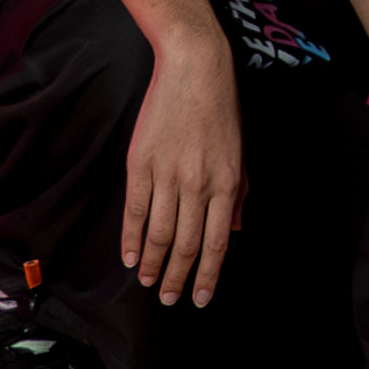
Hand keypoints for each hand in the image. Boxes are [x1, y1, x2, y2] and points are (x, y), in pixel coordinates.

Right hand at [119, 24, 246, 306]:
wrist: (196, 69)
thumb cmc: (221, 111)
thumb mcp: (239, 154)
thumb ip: (237, 196)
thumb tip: (233, 231)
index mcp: (226, 184)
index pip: (217, 243)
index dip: (208, 275)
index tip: (200, 298)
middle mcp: (198, 184)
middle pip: (186, 245)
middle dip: (176, 277)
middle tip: (167, 299)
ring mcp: (168, 175)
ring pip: (158, 233)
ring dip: (152, 264)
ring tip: (147, 282)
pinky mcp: (141, 163)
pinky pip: (135, 210)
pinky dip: (131, 239)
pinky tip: (129, 257)